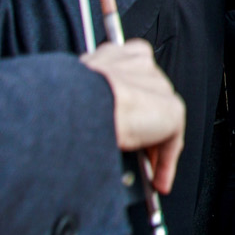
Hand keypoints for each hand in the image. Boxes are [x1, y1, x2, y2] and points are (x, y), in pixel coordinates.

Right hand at [80, 39, 184, 193]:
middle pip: (148, 96)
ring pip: (161, 117)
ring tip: (144, 168)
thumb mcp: (67, 94)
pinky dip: (166, 162)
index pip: (128, 73)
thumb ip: (81, 99)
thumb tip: (72, 123)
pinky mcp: (170, 110)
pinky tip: (157, 180)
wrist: (75, 106)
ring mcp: (156, 85)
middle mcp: (138, 64)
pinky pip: (172, 140)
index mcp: (111, 55)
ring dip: (153, 144)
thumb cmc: (62, 99)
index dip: (128, 100)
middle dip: (142, 123)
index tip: (121, 121)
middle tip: (131, 150)